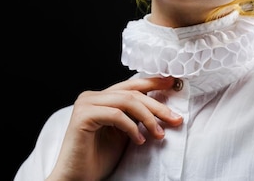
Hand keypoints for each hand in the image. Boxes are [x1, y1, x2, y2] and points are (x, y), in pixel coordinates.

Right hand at [46, 76, 183, 180]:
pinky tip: (139, 140)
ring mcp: (86, 104)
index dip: (153, 83)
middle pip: (132, 93)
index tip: (173, 84)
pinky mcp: (83, 116)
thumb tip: (162, 108)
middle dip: (157, 106)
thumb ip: (136, 117)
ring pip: (126, 101)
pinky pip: (116, 115)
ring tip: (159, 134)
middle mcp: (92, 96)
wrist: (77, 178)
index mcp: (101, 98)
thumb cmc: (98, 158)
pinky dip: (132, 127)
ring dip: (148, 118)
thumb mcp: (124, 133)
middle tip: (175, 119)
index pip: (131, 85)